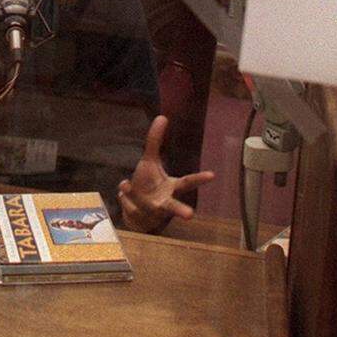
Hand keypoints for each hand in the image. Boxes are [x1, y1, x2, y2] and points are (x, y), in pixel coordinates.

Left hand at [117, 115, 214, 232]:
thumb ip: (155, 141)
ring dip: (132, 193)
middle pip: (174, 207)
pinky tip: (124, 192)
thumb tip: (162, 116)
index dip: (200, 179)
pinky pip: (127, 205)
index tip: (213, 175)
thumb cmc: (150, 184)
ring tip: (124, 183)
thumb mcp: (150, 161)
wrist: (137, 214)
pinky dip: (123, 196)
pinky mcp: (139, 220)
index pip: (188, 183)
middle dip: (181, 211)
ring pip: (141, 204)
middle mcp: (164, 203)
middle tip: (190, 215)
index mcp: (172, 188)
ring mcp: (151, 214)